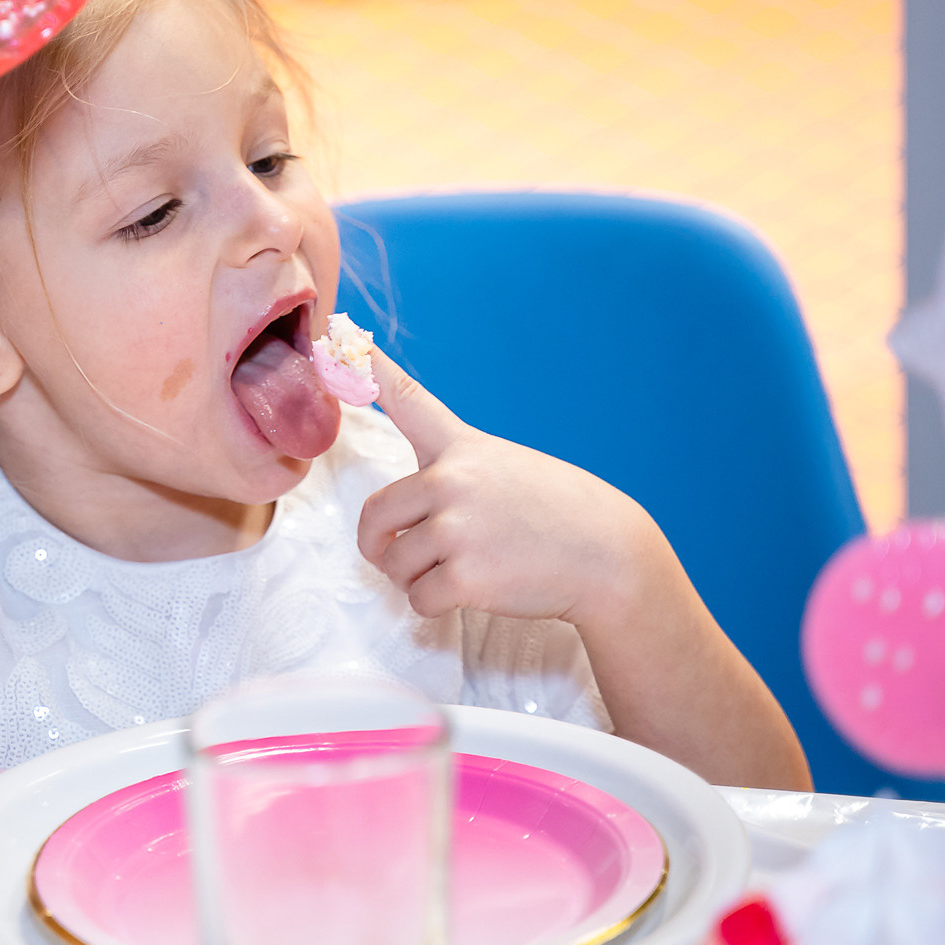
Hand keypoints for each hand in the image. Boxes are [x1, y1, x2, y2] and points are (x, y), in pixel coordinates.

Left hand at [356, 349, 661, 628]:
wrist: (609, 557)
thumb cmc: (559, 515)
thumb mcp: (508, 469)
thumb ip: (457, 475)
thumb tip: (405, 517)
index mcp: (463, 448)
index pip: (408, 399)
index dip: (368, 369)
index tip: (335, 338)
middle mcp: (452, 480)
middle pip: (374, 515)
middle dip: (378, 545)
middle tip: (397, 557)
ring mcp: (457, 528)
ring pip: (394, 564)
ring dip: (415, 580)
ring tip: (459, 571)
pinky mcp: (464, 575)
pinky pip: (418, 599)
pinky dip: (436, 606)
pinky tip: (475, 591)